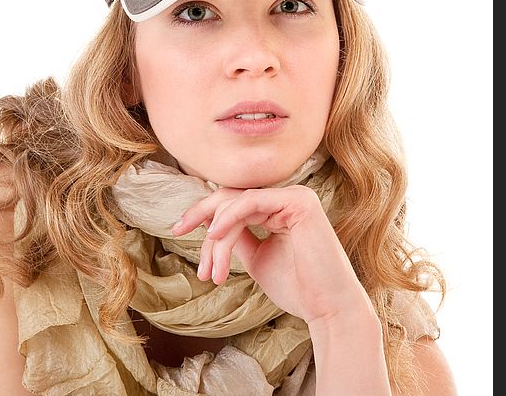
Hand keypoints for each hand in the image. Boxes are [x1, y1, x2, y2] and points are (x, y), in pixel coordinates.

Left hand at [171, 185, 374, 326]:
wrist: (327, 309)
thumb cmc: (297, 288)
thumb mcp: (256, 258)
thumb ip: (237, 238)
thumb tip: (210, 224)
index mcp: (279, 207)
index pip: (233, 203)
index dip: (203, 215)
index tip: (177, 231)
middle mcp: (287, 197)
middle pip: (230, 198)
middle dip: (201, 218)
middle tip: (180, 236)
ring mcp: (295, 196)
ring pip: (236, 204)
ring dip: (217, 238)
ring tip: (212, 272)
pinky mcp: (299, 201)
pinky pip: (251, 202)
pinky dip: (229, 218)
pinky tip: (215, 236)